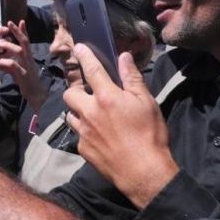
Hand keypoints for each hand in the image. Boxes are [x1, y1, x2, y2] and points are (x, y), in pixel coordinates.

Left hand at [0, 21, 47, 112]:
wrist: (36, 96)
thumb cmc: (26, 83)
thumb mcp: (17, 71)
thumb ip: (8, 65)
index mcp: (28, 57)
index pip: (25, 41)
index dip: (22, 31)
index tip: (19, 21)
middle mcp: (29, 59)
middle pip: (25, 42)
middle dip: (18, 32)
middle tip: (9, 22)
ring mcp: (27, 66)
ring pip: (20, 51)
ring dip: (9, 45)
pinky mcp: (23, 75)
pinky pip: (13, 66)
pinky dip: (4, 63)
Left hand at [63, 44, 177, 209]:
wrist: (143, 172)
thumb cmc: (150, 134)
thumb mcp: (147, 102)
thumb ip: (132, 78)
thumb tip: (123, 57)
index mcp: (106, 97)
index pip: (91, 70)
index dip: (84, 56)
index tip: (78, 48)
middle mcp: (89, 112)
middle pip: (70, 94)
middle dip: (76, 90)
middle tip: (89, 93)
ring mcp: (83, 132)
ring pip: (70, 115)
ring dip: (78, 111)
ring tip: (92, 114)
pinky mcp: (82, 149)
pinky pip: (78, 135)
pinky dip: (84, 132)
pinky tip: (98, 136)